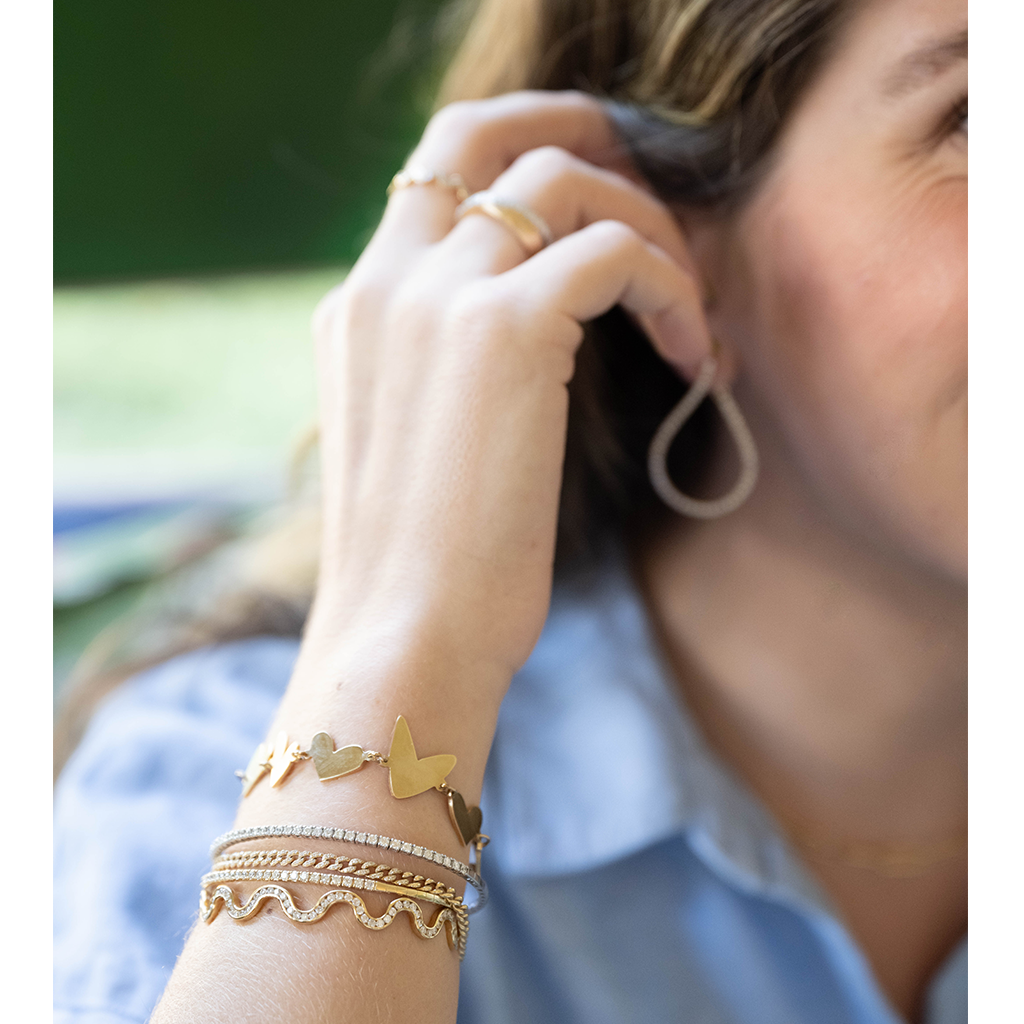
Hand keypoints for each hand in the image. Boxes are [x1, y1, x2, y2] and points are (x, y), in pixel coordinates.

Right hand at [304, 90, 712, 705]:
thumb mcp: (419, 450)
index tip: (595, 215)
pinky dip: (672, 288)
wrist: (403, 644)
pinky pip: (615, 250)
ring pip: (562, 180)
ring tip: (687, 310)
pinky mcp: (503, 331)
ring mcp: (438, 297)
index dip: (521, 174)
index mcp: (358, 311)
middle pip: (478, 130)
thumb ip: (446, 373)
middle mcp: (385, 283)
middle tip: (647, 192)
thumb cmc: (426, 574)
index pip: (434, 182)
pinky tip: (693, 355)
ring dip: (647, 224)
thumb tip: (534, 341)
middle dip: (574, 132)